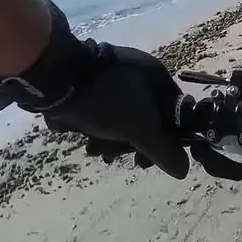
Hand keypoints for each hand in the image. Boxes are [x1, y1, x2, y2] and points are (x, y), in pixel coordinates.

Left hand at [41, 42, 189, 178]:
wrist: (57, 79)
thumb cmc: (108, 100)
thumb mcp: (140, 130)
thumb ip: (163, 150)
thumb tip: (183, 171)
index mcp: (156, 75)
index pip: (174, 111)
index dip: (169, 138)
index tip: (154, 157)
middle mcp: (137, 71)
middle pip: (146, 116)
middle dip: (134, 142)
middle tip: (126, 158)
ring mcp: (111, 74)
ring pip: (122, 115)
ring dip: (113, 138)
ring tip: (99, 151)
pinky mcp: (88, 81)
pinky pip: (102, 108)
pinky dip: (98, 125)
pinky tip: (88, 140)